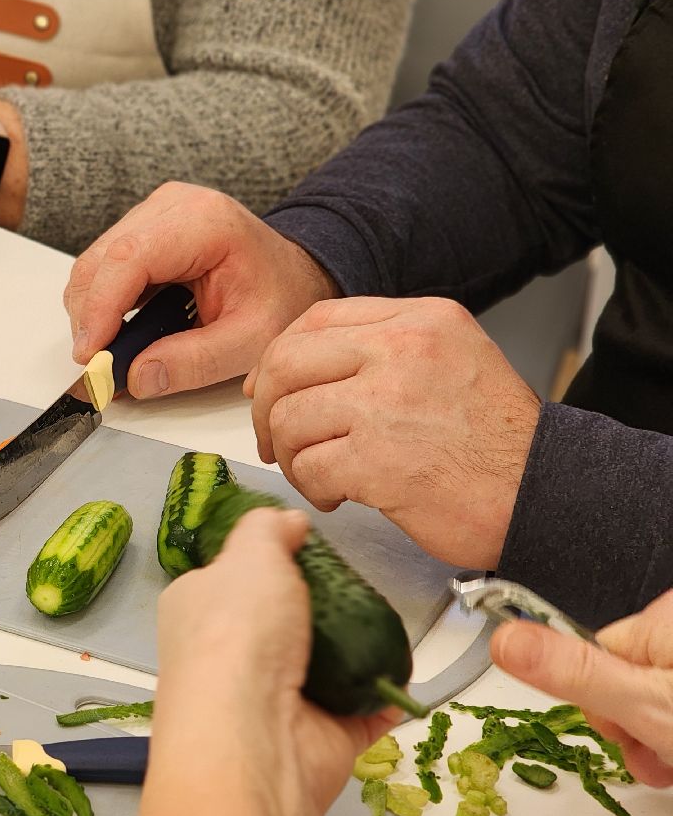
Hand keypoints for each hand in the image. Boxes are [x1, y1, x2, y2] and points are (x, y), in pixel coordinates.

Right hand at [62, 183, 336, 398]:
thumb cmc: (280, 296)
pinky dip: (103, 305)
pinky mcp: (143, 227)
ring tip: (116, 353)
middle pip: (100, 260)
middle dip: (90, 319)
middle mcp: (172, 206)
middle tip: (99, 368)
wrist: (295, 272)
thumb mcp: (250, 341)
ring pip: (93, 264)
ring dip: (94, 314)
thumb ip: (193, 363)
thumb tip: (134, 377)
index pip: (129, 258)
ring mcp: (153, 212)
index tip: (91, 356)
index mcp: (203, 223)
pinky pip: (103, 266)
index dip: (100, 309)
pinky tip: (123, 331)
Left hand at [120, 509, 400, 815]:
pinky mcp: (320, 738)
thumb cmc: (237, 634)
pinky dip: (384, 695)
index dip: (265, 563)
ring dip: (357, 650)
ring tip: (383, 625)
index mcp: (196, 611)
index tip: (306, 550)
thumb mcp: (248, 556)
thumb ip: (266, 530)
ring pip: (324, 665)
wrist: (254, 740)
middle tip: (356, 588)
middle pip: (283, 622)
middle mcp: (229, 657)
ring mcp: (275, 701)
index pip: (229, 579)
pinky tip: (400, 673)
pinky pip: (362, 709)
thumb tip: (287, 521)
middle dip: (321, 608)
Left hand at [246, 297, 540, 570]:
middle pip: (288, 363)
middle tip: (275, 440)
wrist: (548, 496)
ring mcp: (386, 404)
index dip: (278, 356)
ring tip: (320, 474)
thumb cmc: (497, 441)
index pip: (316, 320)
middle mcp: (402, 350)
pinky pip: (308, 467)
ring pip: (289, 418)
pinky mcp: (377, 460)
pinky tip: (338, 496)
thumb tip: (288, 367)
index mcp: (421, 319)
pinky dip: (312, 487)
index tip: (266, 388)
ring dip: (292, 456)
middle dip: (267, 408)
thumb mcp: (451, 360)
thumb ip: (381, 350)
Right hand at [492, 591, 672, 787]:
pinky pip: (663, 701)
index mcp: (656, 620)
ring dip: (649, 738)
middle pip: (616, 677)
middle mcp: (671, 628)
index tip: (626, 728)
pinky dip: (668, 733)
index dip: (599, 700)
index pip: (591, 653)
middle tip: (655, 749)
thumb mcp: (641, 703)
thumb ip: (572, 673)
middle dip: (627, 724)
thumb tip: (501, 640)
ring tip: (671, 759)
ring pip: (642, 696)